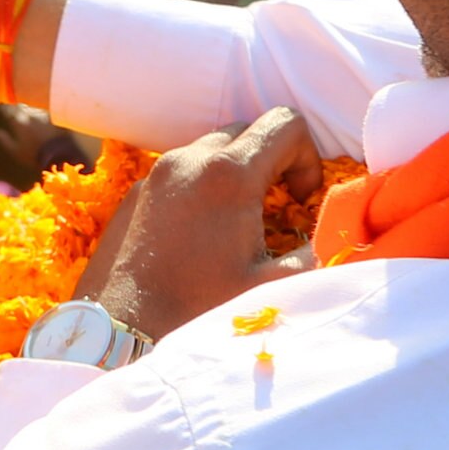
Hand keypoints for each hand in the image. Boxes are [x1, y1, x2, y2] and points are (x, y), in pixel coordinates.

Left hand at [74, 107, 322, 338]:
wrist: (123, 326)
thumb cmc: (198, 307)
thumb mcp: (270, 285)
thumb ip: (311, 253)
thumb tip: (326, 236)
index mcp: (229, 173)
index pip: (285, 123)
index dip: (307, 156)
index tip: (300, 198)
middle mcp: (189, 158)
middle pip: (248, 130)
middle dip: (273, 160)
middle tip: (276, 208)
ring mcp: (157, 171)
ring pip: (211, 147)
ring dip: (236, 171)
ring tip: (240, 220)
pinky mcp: (136, 190)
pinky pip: (181, 169)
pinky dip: (203, 184)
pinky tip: (203, 231)